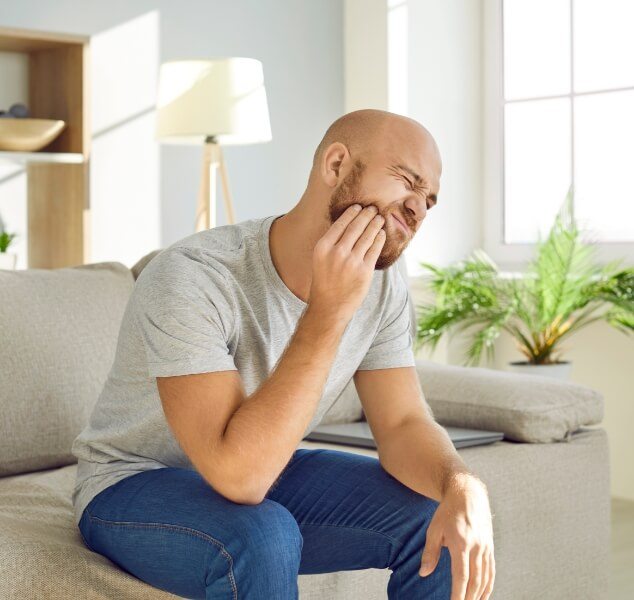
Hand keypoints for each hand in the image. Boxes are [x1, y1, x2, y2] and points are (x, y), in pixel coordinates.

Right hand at [308, 203, 385, 320]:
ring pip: (368, 236)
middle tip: (373, 208)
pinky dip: (379, 238)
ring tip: (379, 218)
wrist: (329, 307)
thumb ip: (331, 243)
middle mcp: (337, 252)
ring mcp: (352, 262)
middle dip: (366, 214)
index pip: (340, 223)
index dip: (351, 213)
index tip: (358, 206)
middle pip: (356, 227)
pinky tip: (381, 233)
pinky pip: (375, 249)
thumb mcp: (320, 260)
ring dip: (375, 224)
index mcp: (323, 247)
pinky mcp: (365, 271)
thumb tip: (348, 224)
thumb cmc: (324, 282)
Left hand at [419, 474, 494, 599]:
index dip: (458, 594)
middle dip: (469, 598)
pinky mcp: (490, 547)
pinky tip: (483, 595)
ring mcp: (486, 547)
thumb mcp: (434, 529)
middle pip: (475, 581)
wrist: (468, 494)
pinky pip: (491, 571)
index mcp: (461, 543)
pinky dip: (488, 586)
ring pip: (485, 578)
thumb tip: (424, 573)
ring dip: (479, 595)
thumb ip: (430, 552)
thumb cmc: (448, 511)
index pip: (461, 576)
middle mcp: (476, 547)